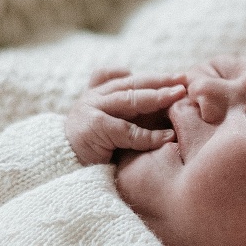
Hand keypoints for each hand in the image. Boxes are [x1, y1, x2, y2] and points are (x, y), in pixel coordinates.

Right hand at [65, 69, 186, 164]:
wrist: (61, 169)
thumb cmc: (91, 151)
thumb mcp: (109, 126)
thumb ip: (126, 112)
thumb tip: (162, 101)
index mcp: (98, 93)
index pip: (128, 78)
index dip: (153, 76)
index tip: (177, 76)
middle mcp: (95, 96)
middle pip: (133, 83)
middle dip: (161, 81)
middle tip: (185, 81)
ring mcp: (93, 109)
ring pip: (131, 99)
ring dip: (158, 96)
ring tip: (180, 96)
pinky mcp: (94, 127)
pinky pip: (128, 130)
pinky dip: (150, 135)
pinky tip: (168, 136)